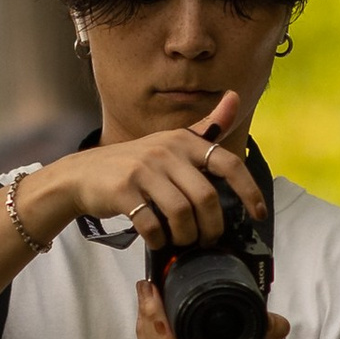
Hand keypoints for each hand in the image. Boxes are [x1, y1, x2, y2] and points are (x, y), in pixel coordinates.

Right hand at [26, 92, 263, 254]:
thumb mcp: (170, 142)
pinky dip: (159, 240)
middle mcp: (166, 151)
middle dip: (212, 226)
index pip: (227, 163)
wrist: (82, 175)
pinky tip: (158, 240)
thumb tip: (234, 97)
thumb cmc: (133, 164)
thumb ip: (205, 127)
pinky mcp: (122, 190)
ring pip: (182, 213)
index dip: (248, 191)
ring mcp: (143, 170)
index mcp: (183, 141)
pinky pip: (152, 224)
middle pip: (206, 198)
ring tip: (183, 241)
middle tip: (208, 239)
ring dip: (187, 236)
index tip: (258, 213)